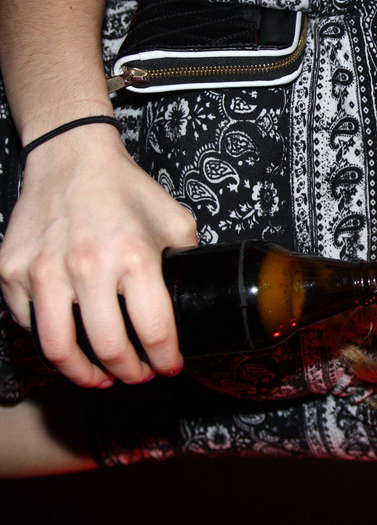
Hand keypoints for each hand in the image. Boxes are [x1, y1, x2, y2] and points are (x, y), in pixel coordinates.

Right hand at [0, 123, 196, 386]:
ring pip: (59, 348)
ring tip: (100, 378)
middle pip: (108, 348)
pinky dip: (49, 341)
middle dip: (129, 373)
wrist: (71, 157)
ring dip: (83, 374)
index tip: (170, 367)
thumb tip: (197, 291)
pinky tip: (69, 344)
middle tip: (138, 376)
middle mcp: (88, 267)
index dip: (165, 359)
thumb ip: (186, 258)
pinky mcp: (12, 271)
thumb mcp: (174, 220)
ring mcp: (44, 270)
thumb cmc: (125, 189)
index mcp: (134, 257)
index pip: (154, 330)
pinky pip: (28, 323)